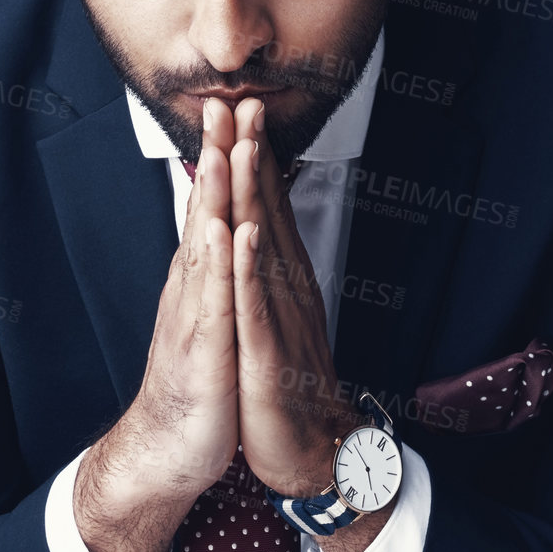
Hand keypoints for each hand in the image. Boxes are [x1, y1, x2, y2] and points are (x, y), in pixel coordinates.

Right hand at [72, 97, 253, 551]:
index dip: (225, 158)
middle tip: (223, 104)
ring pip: (206, 245)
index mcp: (202, 278)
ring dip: (215, 197)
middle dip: (216, 158)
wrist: (170, 446)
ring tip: (221, 149)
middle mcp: (193, 288)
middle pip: (205, 212)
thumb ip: (216, 271)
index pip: (214, 206)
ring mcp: (196, 316)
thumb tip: (223, 229)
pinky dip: (224, 263)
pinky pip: (216, 300)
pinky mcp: (206, 349)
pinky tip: (230, 231)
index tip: (235, 108)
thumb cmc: (199, 381)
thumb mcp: (214, 315)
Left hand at [228, 97, 365, 498]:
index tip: (242, 108)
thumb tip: (260, 226)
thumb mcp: (276, 314)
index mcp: (283, 278)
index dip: (253, 157)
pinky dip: (251, 268)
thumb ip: (269, 269)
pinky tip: (244, 234)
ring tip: (243, 145)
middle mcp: (286, 287)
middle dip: (253, 156)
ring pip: (264, 246)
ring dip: (254, 195)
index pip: (266, 207)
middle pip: (267, 212)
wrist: (310, 450)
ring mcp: (279, 317)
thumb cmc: (287, 382)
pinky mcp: (268, 353)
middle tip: (244, 101)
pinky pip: (258, 305)